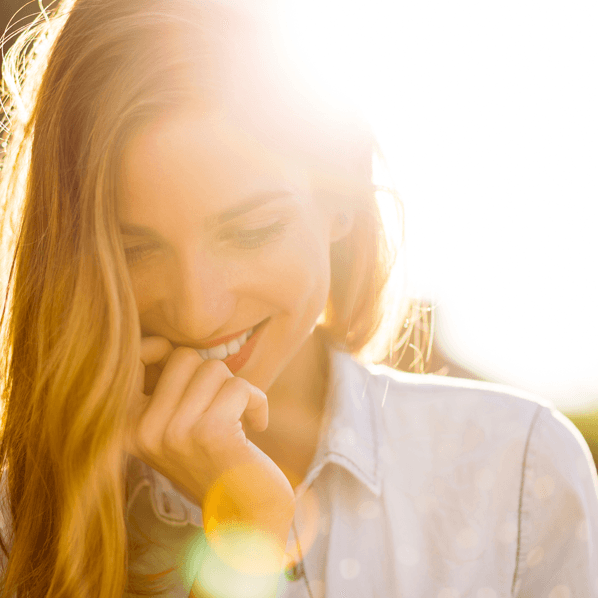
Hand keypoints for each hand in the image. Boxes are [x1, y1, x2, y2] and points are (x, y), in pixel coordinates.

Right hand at [125, 336, 294, 555]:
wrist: (244, 517)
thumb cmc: (214, 465)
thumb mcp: (174, 430)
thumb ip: (163, 391)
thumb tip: (164, 344)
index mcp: (127, 427)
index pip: (132, 358)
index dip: (160, 348)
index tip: (189, 371)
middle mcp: (143, 429)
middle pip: (183, 357)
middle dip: (212, 377)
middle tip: (220, 406)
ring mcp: (175, 431)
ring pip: (213, 368)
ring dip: (235, 390)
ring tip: (236, 419)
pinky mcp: (211, 432)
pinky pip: (239, 386)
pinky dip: (257, 402)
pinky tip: (256, 426)